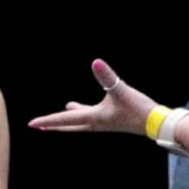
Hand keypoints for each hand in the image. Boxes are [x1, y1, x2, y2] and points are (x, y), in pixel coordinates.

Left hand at [28, 58, 157, 134]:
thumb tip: (96, 62)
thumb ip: (108, 77)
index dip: (48, 120)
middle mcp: (96, 122)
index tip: (32, 123)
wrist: (156, 124)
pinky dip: (86, 112)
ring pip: (81, 121)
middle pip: (70, 125)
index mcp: (94, 117)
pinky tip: (89, 108)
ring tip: (64, 110)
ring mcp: (105, 122)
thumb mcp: (121, 90)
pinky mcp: (113, 119)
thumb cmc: (139, 109)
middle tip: (39, 125)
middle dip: (54, 124)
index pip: (66, 119)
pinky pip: (93, 116)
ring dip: (70, 119)